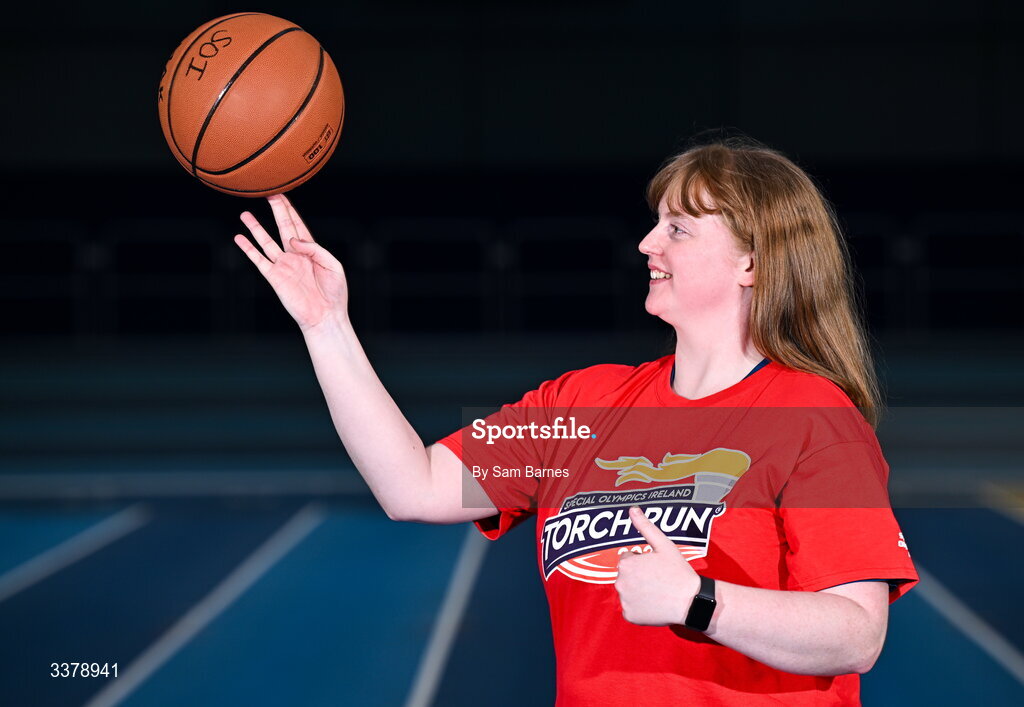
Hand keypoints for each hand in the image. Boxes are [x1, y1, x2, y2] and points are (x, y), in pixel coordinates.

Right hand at [234, 193, 348, 331]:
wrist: (325, 317)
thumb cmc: (334, 293)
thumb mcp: (333, 265)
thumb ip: (315, 249)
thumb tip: (293, 240)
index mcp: (311, 251)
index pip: (298, 225)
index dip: (290, 210)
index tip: (282, 194)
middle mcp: (295, 255)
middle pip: (282, 227)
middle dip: (275, 211)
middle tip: (267, 194)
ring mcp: (284, 266)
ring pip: (266, 242)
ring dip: (256, 228)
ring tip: (245, 214)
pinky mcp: (275, 278)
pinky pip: (259, 260)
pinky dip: (248, 249)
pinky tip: (239, 239)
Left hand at [615, 506, 700, 625]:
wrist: (691, 602)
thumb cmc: (678, 572)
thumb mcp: (664, 545)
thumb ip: (645, 526)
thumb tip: (632, 509)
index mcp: (626, 564)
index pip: (627, 558)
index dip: (642, 560)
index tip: (656, 566)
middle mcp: (620, 583)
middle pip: (626, 575)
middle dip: (638, 575)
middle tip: (658, 579)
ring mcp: (624, 601)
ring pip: (628, 591)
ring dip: (637, 590)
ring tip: (657, 591)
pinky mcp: (629, 616)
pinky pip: (630, 608)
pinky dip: (639, 607)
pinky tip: (654, 604)